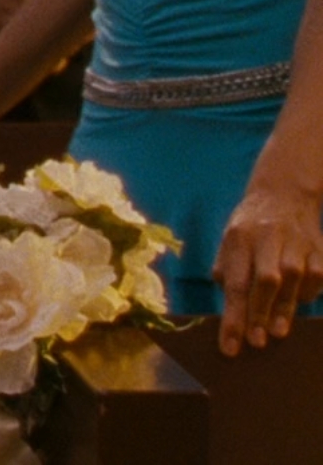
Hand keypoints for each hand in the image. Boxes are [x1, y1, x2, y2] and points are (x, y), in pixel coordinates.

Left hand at [215, 184, 322, 355]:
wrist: (284, 194)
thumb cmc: (250, 228)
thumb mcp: (229, 241)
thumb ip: (227, 273)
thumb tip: (230, 310)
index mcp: (239, 237)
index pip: (234, 283)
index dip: (232, 317)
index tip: (230, 346)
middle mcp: (268, 238)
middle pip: (266, 280)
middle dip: (261, 312)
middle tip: (256, 342)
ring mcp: (297, 242)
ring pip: (294, 278)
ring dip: (286, 307)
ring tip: (278, 332)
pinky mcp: (319, 248)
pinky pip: (317, 275)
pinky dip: (309, 292)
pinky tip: (299, 302)